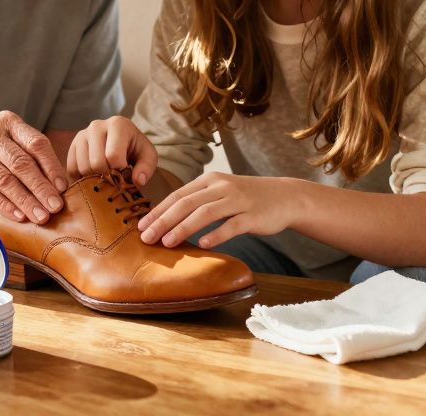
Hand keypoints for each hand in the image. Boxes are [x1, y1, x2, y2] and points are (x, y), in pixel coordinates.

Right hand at [0, 110, 67, 223]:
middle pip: (21, 163)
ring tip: (41, 216)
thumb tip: (58, 184)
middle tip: (55, 207)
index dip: (51, 166)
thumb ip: (27, 153)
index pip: (36, 143)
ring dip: (26, 201)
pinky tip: (19, 216)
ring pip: (5, 180)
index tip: (62, 187)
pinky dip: (5, 205)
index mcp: (7, 122)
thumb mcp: (4, 139)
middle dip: (41, 188)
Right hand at [66, 116, 157, 186]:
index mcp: (118, 124)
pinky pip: (72, 169)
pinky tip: (93, 174)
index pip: (113, 155)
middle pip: (96, 163)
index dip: (120, 170)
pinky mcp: (72, 145)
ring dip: (94, 177)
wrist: (122, 142)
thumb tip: (137, 181)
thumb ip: (147, 168)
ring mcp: (82, 135)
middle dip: (107, 175)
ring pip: (83, 168)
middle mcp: (96, 125)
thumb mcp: (148, 156)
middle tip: (114, 174)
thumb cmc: (135, 149)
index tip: (126, 171)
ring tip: (105, 173)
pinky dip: (82, 177)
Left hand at [137, 174, 299, 248]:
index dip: (158, 210)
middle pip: (187, 203)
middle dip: (163, 220)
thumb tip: (166, 218)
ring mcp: (238, 200)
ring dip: (183, 228)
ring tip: (167, 242)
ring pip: (205, 213)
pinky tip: (203, 245)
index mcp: (210, 180)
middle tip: (146, 237)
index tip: (140, 226)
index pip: (178, 195)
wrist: (285, 197)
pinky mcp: (253, 215)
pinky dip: (216, 234)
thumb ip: (198, 200)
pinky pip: (232, 225)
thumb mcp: (220, 192)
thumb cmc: (247, 198)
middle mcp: (222, 187)